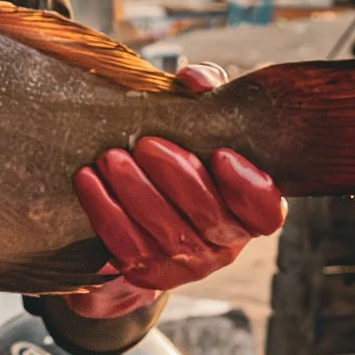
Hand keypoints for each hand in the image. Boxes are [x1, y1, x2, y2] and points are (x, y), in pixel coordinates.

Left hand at [65, 62, 285, 315]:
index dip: (249, 188)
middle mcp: (225, 243)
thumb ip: (205, 92)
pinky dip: (106, 212)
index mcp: (250, 209)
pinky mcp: (147, 274)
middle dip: (176, 178)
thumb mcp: (197, 119)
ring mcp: (187, 265)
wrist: (138, 208)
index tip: (220, 154)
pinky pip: (126, 248)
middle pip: (208, 217)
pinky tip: (88, 182)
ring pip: (166, 236)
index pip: (265, 212)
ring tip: (111, 159)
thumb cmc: (178, 153)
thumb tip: (195, 80)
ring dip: (136, 194)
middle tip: (145, 145)